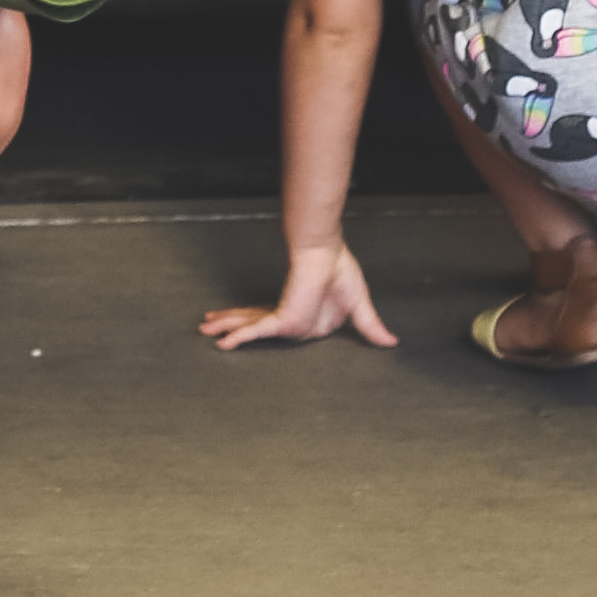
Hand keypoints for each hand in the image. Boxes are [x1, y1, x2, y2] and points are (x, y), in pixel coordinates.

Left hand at [200, 239, 399, 353]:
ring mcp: (285, 319)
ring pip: (251, 327)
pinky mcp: (283, 317)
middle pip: (257, 326)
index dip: (255, 328)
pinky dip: (242, 338)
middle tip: (208, 328)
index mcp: (305, 318)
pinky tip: (223, 343)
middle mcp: (291, 320)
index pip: (276, 326)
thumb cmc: (340, 271)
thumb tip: (392, 342)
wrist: (330, 253)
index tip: (235, 331)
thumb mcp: (358, 307)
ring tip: (204, 330)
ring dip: (227, 328)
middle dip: (232, 326)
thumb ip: (369, 327)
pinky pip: (259, 332)